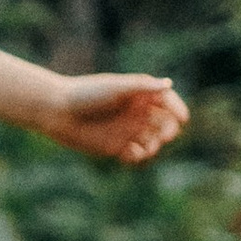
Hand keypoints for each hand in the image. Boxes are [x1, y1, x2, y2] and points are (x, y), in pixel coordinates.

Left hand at [43, 72, 189, 164]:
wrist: (58, 111)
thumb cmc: (86, 94)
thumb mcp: (115, 88)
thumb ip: (142, 87)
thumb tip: (168, 84)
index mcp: (139, 94)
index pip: (167, 102)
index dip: (177, 109)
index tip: (182, 119)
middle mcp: (136, 112)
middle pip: (164, 123)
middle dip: (168, 131)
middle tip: (164, 136)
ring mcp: (127, 130)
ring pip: (153, 141)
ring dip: (154, 146)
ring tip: (145, 148)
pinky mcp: (116, 146)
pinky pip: (136, 155)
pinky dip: (138, 156)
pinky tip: (129, 153)